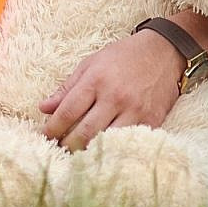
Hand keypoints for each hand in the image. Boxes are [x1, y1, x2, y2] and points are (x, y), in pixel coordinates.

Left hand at [38, 30, 183, 150]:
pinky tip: (104, 152)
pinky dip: (114, 150)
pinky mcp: (152, 121)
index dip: (52, 128)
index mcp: (96, 80)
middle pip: (85, 132)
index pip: (67, 112)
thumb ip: (67, 88)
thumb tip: (43, 108)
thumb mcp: (91, 64)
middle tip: (59, 149)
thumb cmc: (123, 57)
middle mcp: (115, 97)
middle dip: (68, 145)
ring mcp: (135, 111)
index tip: (45, 136)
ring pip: (107, 141)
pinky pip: (128, 142)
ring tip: (78, 154)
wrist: (164, 52)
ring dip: (89, 151)